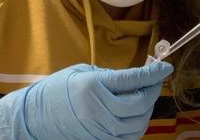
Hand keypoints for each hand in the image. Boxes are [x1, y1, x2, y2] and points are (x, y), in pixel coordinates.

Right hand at [0, 61, 173, 139]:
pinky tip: (136, 114)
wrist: (33, 118)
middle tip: (156, 80)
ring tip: (146, 96)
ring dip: (147, 109)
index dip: (153, 73)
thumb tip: (135, 79)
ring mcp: (100, 130)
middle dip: (153, 90)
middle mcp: (99, 110)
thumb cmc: (55, 91)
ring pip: (139, 123)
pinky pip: (129, 137)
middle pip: (140, 103)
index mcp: (93, 87)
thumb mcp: (81, 73)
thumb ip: (109, 76)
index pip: (133, 79)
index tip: (166, 67)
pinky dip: (138, 125)